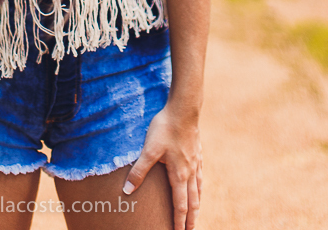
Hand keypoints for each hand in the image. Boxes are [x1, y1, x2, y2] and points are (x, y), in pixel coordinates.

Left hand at [123, 102, 201, 229]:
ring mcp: (196, 163)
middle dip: (191, 219)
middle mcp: (190, 173)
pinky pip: (200, 177)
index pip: (180, 206)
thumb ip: (139, 171)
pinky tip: (198, 186)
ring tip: (195, 215)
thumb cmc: (165, 129)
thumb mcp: (149, 150)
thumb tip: (127, 190)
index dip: (179, 222)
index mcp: (179, 176)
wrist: (183, 109)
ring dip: (196, 205)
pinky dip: (199, 188)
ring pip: (198, 190)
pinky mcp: (197, 153)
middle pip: (192, 202)